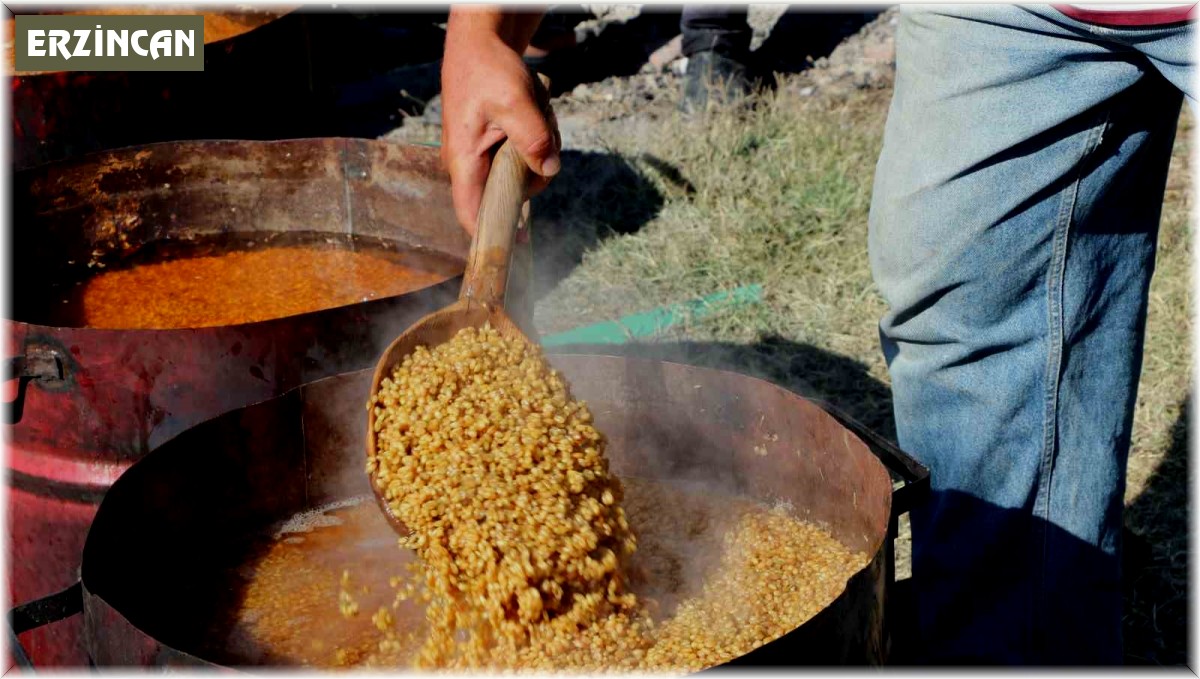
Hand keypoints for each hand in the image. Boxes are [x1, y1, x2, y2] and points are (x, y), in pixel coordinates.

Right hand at [441, 8, 560, 235]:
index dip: (493, 237)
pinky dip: (536, 143)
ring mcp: (482, 159)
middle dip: (534, 174)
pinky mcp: (494, 150)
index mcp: (464, 161)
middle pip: (509, 196)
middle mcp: (469, 166)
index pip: (471, 215)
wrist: (479, 46)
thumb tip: (549, 170)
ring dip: (539, 153)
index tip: (519, 247)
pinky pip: (523, 161)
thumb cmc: (488, 71)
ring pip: (521, 177)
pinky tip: (534, 117)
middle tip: (542, 138)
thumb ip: (532, 139)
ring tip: (536, 118)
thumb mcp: (515, 102)